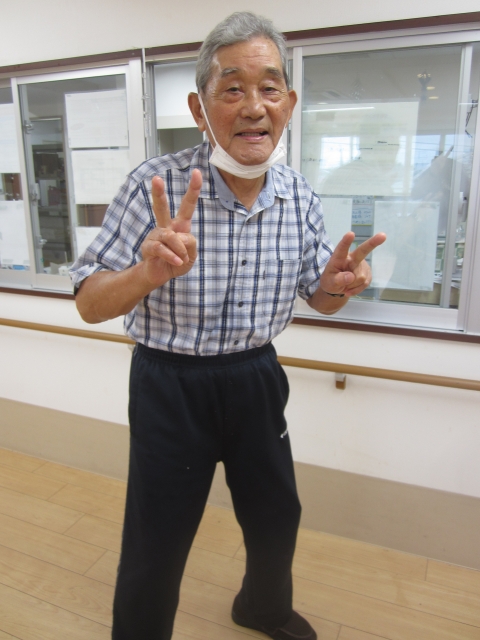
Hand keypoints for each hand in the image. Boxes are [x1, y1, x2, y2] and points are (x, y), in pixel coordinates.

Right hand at [140, 169, 201, 285]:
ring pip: (170, 236)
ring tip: (181, 259)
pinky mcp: (148, 247)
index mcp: (179, 225)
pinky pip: (162, 248)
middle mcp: (166, 227)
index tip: (197, 172)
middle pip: (161, 208)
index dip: (193, 190)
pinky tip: (177, 262)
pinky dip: (172, 256)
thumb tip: (178, 236)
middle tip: (156, 178)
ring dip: (180, 250)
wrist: (160, 275)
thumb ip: (190, 243)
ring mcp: (155, 236)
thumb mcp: (191, 255)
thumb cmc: (177, 262)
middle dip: (158, 193)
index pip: (187, 205)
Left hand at [320, 231, 385, 296]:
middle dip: (373, 243)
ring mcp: (361, 265)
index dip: (346, 242)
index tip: (350, 234)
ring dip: (352, 285)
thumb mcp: (329, 283)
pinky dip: (357, 289)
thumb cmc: (331, 281)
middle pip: (363, 251)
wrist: (336, 287)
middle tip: (383, 235)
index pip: (342, 249)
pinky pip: (365, 283)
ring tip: (345, 285)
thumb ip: (338, 280)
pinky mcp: (368, 273)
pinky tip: (350, 288)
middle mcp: (352, 258)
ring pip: (360, 277)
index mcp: (339, 257)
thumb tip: (351, 277)